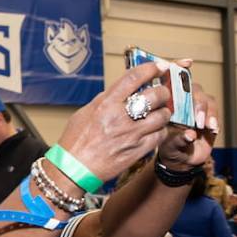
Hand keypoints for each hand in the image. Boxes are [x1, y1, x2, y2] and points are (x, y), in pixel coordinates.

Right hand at [57, 60, 173, 183]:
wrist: (73, 169)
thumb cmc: (75, 142)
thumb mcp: (85, 113)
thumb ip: (105, 100)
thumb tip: (122, 90)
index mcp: (106, 104)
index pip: (134, 77)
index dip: (151, 68)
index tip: (159, 67)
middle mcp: (120, 117)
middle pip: (156, 95)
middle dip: (163, 92)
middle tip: (161, 94)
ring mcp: (131, 134)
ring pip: (162, 116)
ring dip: (163, 113)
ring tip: (157, 115)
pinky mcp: (138, 150)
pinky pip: (160, 136)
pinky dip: (160, 131)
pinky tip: (153, 131)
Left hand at [157, 77, 217, 170]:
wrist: (180, 159)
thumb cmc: (167, 147)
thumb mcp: (166, 144)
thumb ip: (175, 139)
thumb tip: (189, 135)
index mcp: (166, 101)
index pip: (171, 80)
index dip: (179, 68)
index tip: (187, 63)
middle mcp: (181, 99)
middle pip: (191, 89)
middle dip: (195, 101)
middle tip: (196, 118)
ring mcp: (196, 105)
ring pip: (204, 98)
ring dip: (205, 111)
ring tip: (203, 125)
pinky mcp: (208, 113)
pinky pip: (214, 110)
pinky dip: (213, 118)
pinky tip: (212, 128)